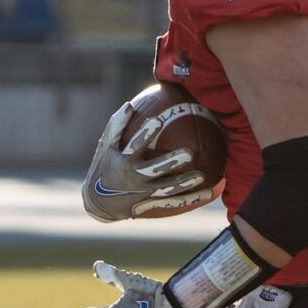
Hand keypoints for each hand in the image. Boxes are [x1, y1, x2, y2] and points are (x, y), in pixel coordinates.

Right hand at [81, 101, 221, 221]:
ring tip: (201, 176)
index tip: (158, 121)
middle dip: (171, 162)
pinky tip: (208, 191)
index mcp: (123, 162)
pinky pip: (173, 202)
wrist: (99, 202)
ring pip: (167, 189)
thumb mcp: (105, 146)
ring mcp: (144, 193)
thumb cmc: (104, 166)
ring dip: (184, 184)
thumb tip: (131, 104)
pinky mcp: (151, 202)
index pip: (135, 145)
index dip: (146, 134)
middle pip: (155, 170)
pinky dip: (190, 198)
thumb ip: (117, 125)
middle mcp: (134, 178)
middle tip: (189, 154)